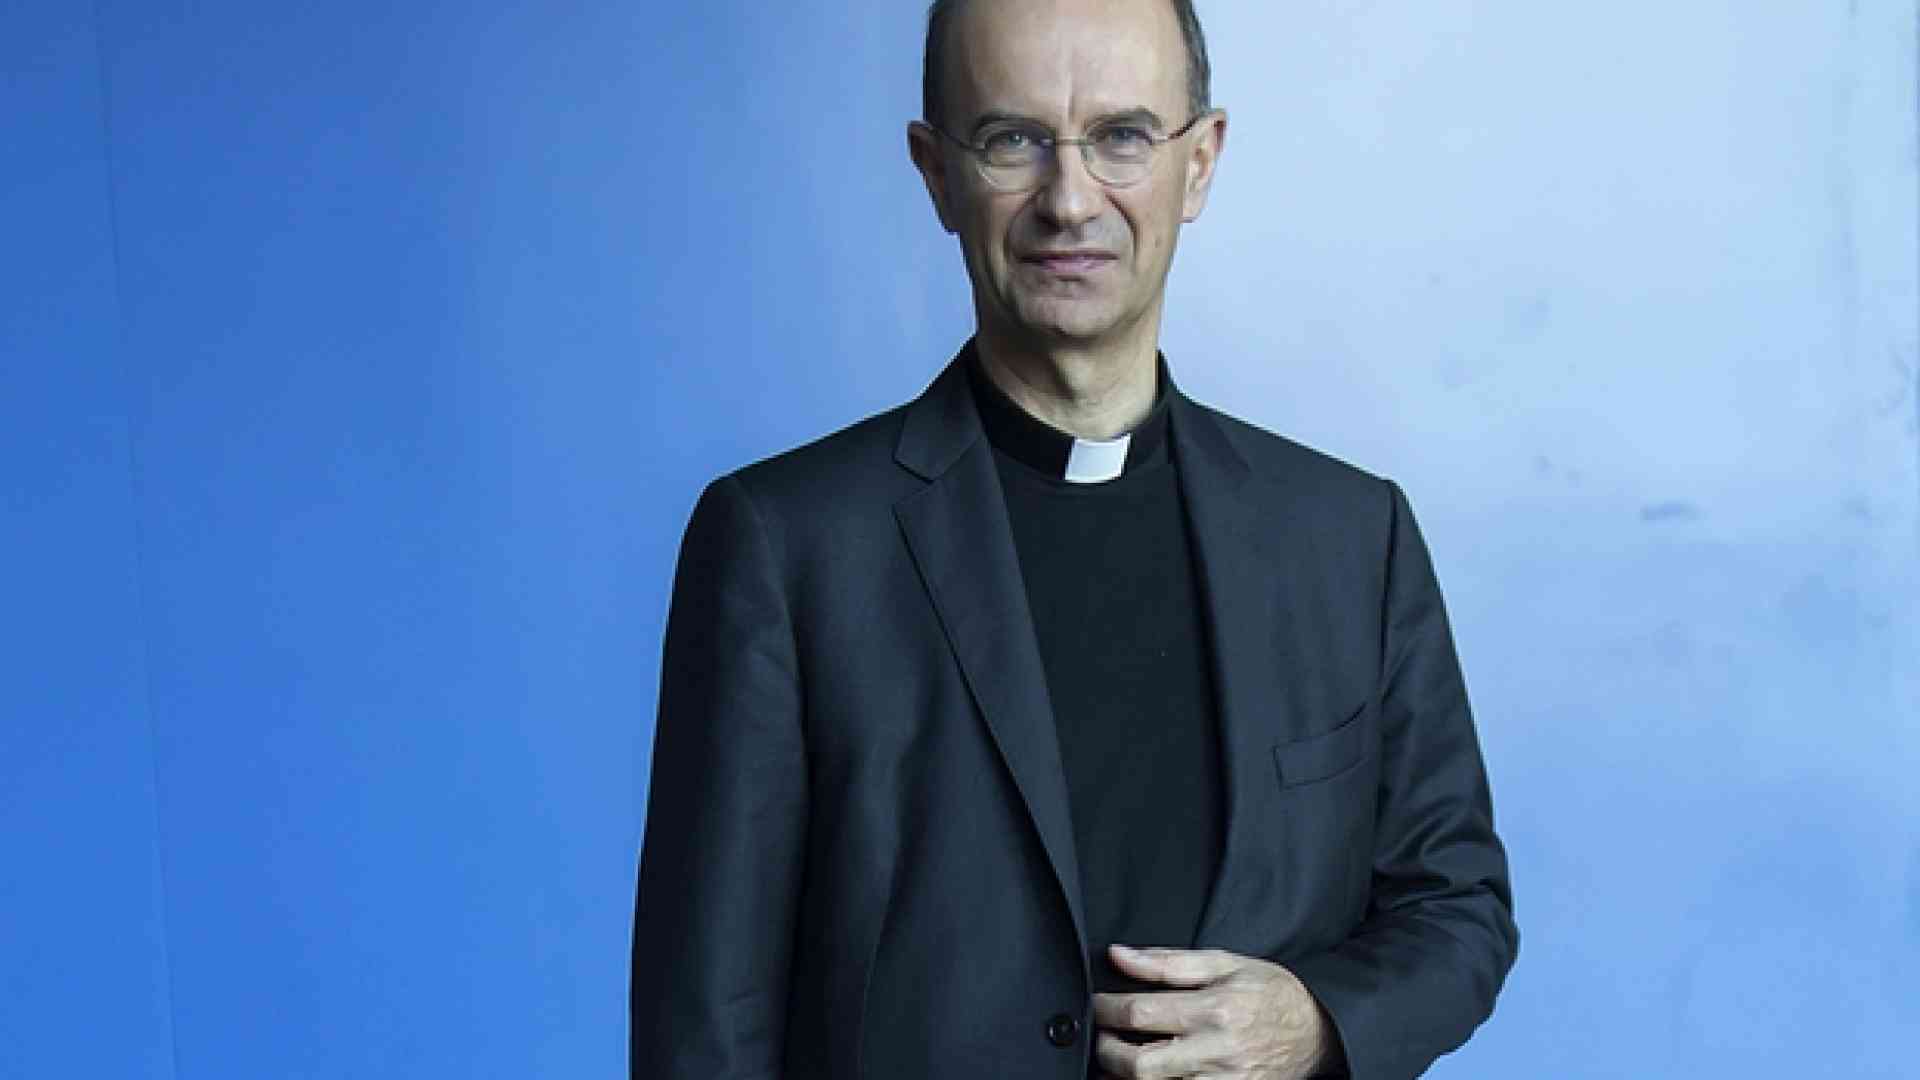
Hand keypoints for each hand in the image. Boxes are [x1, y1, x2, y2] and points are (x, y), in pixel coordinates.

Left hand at [1091, 945, 1340, 1079]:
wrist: (1318, 1033)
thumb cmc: (1271, 993)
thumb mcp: (1225, 963)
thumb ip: (1168, 961)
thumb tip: (1121, 955)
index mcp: (1214, 1010)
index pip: (1140, 1014)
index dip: (1106, 1009)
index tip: (1097, 1003)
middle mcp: (1216, 1052)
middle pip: (1140, 1065)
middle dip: (1107, 1051)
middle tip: (1102, 1035)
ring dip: (1125, 1074)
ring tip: (1120, 1055)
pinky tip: (1149, 1072)